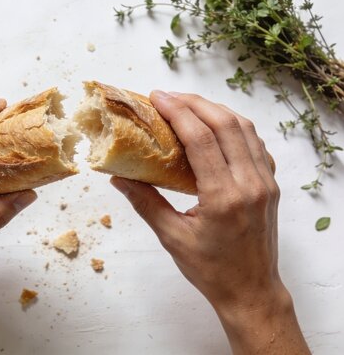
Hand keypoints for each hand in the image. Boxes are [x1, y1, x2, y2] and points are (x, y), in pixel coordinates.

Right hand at [111, 91, 309, 353]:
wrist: (251, 290)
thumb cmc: (210, 269)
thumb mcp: (172, 237)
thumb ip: (145, 202)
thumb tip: (118, 177)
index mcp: (224, 197)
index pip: (201, 139)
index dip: (178, 112)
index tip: (157, 98)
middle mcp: (250, 183)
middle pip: (226, 124)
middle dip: (195, 103)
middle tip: (167, 97)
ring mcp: (265, 182)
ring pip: (245, 129)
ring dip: (215, 110)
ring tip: (187, 105)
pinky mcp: (270, 184)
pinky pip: (255, 143)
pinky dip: (234, 126)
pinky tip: (215, 126)